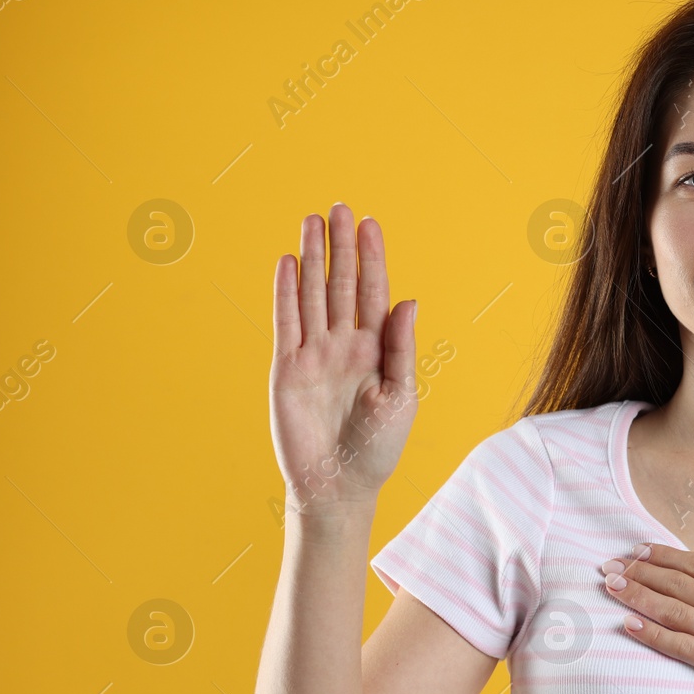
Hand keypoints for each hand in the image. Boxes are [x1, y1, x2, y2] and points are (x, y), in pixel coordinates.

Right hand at [270, 204, 416, 515]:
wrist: (339, 486)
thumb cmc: (377, 447)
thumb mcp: (401, 396)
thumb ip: (402, 348)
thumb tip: (409, 300)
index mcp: (376, 348)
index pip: (372, 292)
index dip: (372, 258)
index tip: (371, 223)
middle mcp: (344, 344)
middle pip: (340, 283)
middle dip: (341, 246)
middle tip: (340, 207)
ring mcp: (314, 353)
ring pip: (311, 294)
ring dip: (310, 258)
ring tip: (311, 220)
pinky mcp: (287, 368)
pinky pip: (285, 322)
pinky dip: (285, 292)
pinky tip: (285, 261)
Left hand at [600, 540, 693, 693]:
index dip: (663, 556)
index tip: (637, 549)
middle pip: (678, 584)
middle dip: (640, 572)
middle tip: (608, 564)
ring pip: (673, 611)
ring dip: (638, 596)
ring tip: (610, 585)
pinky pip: (682, 648)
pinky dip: (654, 634)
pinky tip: (629, 624)